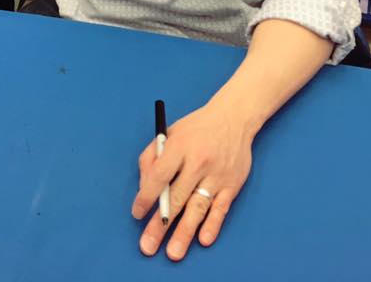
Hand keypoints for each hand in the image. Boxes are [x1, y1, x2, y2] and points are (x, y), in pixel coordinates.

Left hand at [131, 102, 253, 261]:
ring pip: (198, 207)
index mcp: (180, 146)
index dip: (146, 196)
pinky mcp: (232, 185)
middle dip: (160, 224)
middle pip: (177, 197)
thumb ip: (152, 156)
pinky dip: (212, 225)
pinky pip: (221, 209)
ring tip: (173, 252)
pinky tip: (203, 239)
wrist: (233, 118)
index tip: (137, 213)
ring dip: (185, 232)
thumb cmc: (196, 128)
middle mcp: (198, 161)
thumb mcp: (169, 132)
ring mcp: (217, 175)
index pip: (159, 175)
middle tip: (148, 245)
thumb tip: (145, 186)